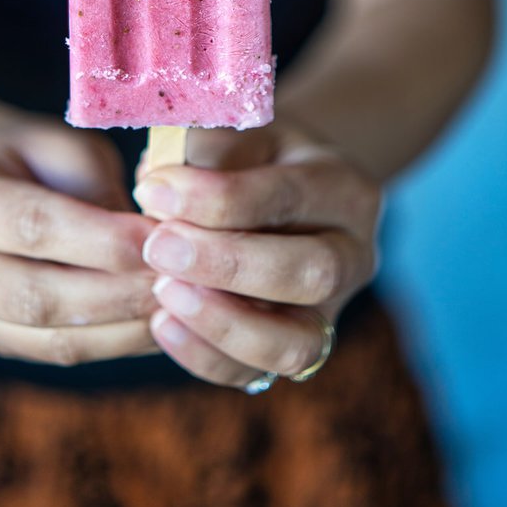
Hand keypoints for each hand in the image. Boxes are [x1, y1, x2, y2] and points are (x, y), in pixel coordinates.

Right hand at [0, 115, 159, 365]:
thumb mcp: (58, 142)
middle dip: (117, 294)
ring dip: (122, 329)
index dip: (101, 240)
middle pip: (36, 297)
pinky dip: (110, 343)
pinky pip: (54, 354)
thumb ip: (94, 186)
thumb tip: (151, 240)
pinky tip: (153, 327)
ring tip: (177, 309)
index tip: (160, 240)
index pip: (32, 226)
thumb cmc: (31, 156)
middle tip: (178, 282)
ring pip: (47, 340)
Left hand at [133, 123, 382, 388]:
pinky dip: (208, 357)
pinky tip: (161, 324)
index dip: (216, 198)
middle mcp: (352, 255)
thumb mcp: (241, 132)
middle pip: (309, 274)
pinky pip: (259, 374)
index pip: (286, 197)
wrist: (287, 186)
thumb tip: (159, 186)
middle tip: (159, 248)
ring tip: (163, 293)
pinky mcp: (297, 349)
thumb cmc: (252, 154)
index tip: (154, 190)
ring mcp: (332, 311)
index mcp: (342, 187)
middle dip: (226, 264)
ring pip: (296, 343)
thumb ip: (209, 150)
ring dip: (222, 323)